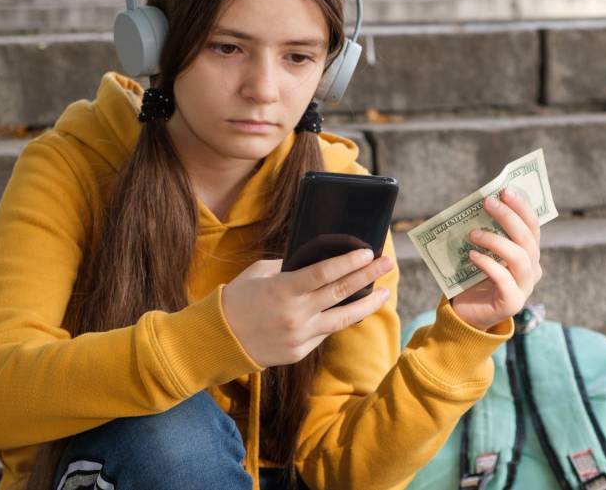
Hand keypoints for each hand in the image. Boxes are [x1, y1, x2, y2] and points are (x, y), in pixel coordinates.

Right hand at [221, 248, 394, 366]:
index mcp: (284, 289)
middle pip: (341, 293)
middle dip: (368, 276)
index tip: (368, 253)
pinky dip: (339, 319)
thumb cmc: (237, 299)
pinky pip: (325, 333)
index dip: (349, 263)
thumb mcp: (259, 274)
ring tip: (384, 293)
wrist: (218, 339)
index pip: (325, 273)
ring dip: (367, 304)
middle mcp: (296, 314)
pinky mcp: (300, 352)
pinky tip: (353, 309)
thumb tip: (315, 261)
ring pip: (343, 319)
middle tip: (387, 263)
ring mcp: (300, 336)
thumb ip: (288, 267)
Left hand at [451, 188, 542, 330]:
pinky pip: (504, 279)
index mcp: (528, 253)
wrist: (467, 314)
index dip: (521, 207)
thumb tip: (476, 203)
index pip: (532, 226)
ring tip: (473, 234)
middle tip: (488, 202)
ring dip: (495, 241)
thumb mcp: (482, 251)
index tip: (504, 191)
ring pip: (519, 258)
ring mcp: (525, 287)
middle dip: (508, 217)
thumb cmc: (474, 278)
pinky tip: (472, 256)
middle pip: (527, 238)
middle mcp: (532, 269)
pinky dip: (487, 264)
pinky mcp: (512, 303)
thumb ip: (485, 231)